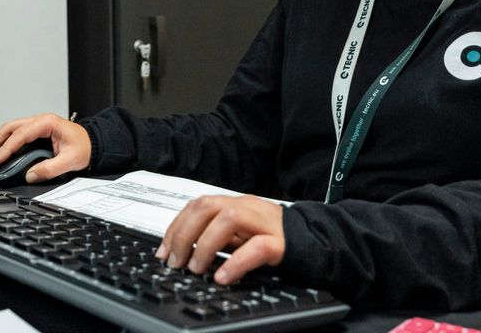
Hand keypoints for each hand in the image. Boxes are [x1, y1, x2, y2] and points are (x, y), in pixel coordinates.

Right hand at [0, 113, 90, 183]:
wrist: (94, 143)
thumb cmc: (85, 147)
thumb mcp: (70, 161)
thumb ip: (50, 169)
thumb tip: (31, 175)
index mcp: (47, 123)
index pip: (21, 134)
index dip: (7, 147)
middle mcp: (40, 121)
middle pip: (10, 128)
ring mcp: (37, 125)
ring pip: (10, 129)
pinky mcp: (36, 132)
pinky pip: (16, 134)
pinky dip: (4, 142)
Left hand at [155, 195, 284, 284]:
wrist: (318, 242)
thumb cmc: (275, 239)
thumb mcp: (241, 235)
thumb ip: (216, 237)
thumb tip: (182, 252)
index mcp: (235, 204)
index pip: (198, 205)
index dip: (176, 227)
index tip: (163, 251)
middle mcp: (247, 207)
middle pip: (207, 207)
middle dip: (184, 234)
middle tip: (176, 262)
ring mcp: (264, 222)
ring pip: (228, 220)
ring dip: (205, 246)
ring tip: (196, 269)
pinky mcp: (281, 242)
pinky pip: (256, 248)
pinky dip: (236, 263)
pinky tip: (223, 277)